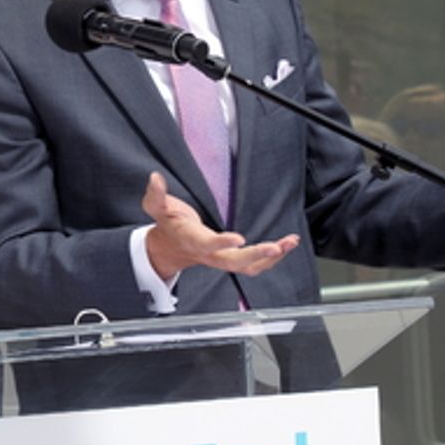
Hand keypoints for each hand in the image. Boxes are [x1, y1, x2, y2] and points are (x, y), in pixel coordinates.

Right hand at [141, 172, 299, 279]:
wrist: (170, 248)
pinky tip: (287, 245)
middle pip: (234, 262)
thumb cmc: (168, 225)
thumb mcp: (156, 207)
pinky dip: (273, 257)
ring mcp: (222, 259)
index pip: (207, 244)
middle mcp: (209, 254)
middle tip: (275, 246)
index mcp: (192, 240)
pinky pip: (255, 265)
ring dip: (271, 258)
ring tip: (289, 243)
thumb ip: (156, 194)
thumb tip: (155, 178)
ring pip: (248, 267)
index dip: (222, 242)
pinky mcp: (232, 259)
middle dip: (256, 255)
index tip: (239, 238)